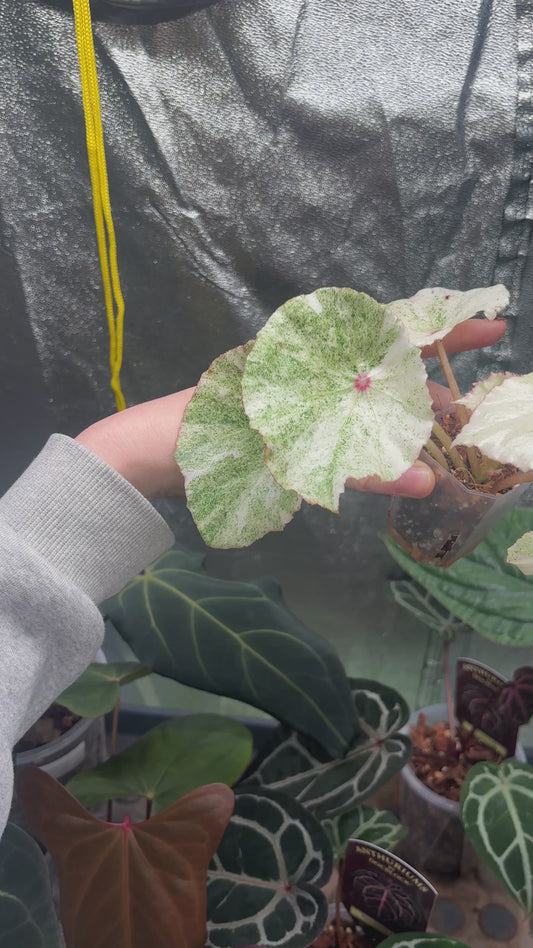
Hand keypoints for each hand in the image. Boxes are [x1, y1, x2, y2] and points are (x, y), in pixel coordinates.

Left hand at [76, 317, 505, 501]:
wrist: (153, 452)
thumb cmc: (213, 431)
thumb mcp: (288, 444)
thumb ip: (357, 465)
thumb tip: (426, 482)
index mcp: (316, 349)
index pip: (393, 328)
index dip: (445, 326)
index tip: (493, 323)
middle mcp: (316, 369)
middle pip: (388, 369)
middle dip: (431, 388)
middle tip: (466, 416)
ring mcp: (304, 399)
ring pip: (370, 403)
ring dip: (404, 421)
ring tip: (441, 444)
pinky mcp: (292, 428)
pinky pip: (347, 430)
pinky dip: (373, 446)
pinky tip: (393, 463)